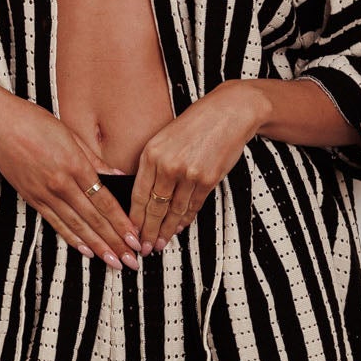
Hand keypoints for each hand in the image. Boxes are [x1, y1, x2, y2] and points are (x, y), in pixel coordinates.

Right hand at [0, 94, 140, 268]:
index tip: (135, 238)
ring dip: (97, 246)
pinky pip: (56, 224)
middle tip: (131, 260)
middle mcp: (61, 184)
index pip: (105, 201)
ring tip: (113, 262)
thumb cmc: (35, 123)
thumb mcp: (72, 136)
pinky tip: (86, 251)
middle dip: (115, 242)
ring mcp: (46, 194)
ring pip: (77, 226)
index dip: (122, 223)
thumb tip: (119, 178)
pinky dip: (72, 239)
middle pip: (94, 219)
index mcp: (75, 165)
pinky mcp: (33, 199)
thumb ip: (96, 161)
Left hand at [131, 82, 268, 255]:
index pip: (138, 195)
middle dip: (148, 232)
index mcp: (151, 153)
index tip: (131, 233)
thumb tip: (145, 196)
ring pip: (174, 211)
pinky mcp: (208, 179)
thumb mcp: (164, 138)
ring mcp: (189, 174)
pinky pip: (193, 206)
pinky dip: (186, 219)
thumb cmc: (196, 124)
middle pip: (154, 208)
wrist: (229, 112)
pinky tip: (180, 228)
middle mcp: (168, 165)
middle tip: (144, 248)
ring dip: (167, 230)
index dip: (134, 219)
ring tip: (161, 244)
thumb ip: (153, 164)